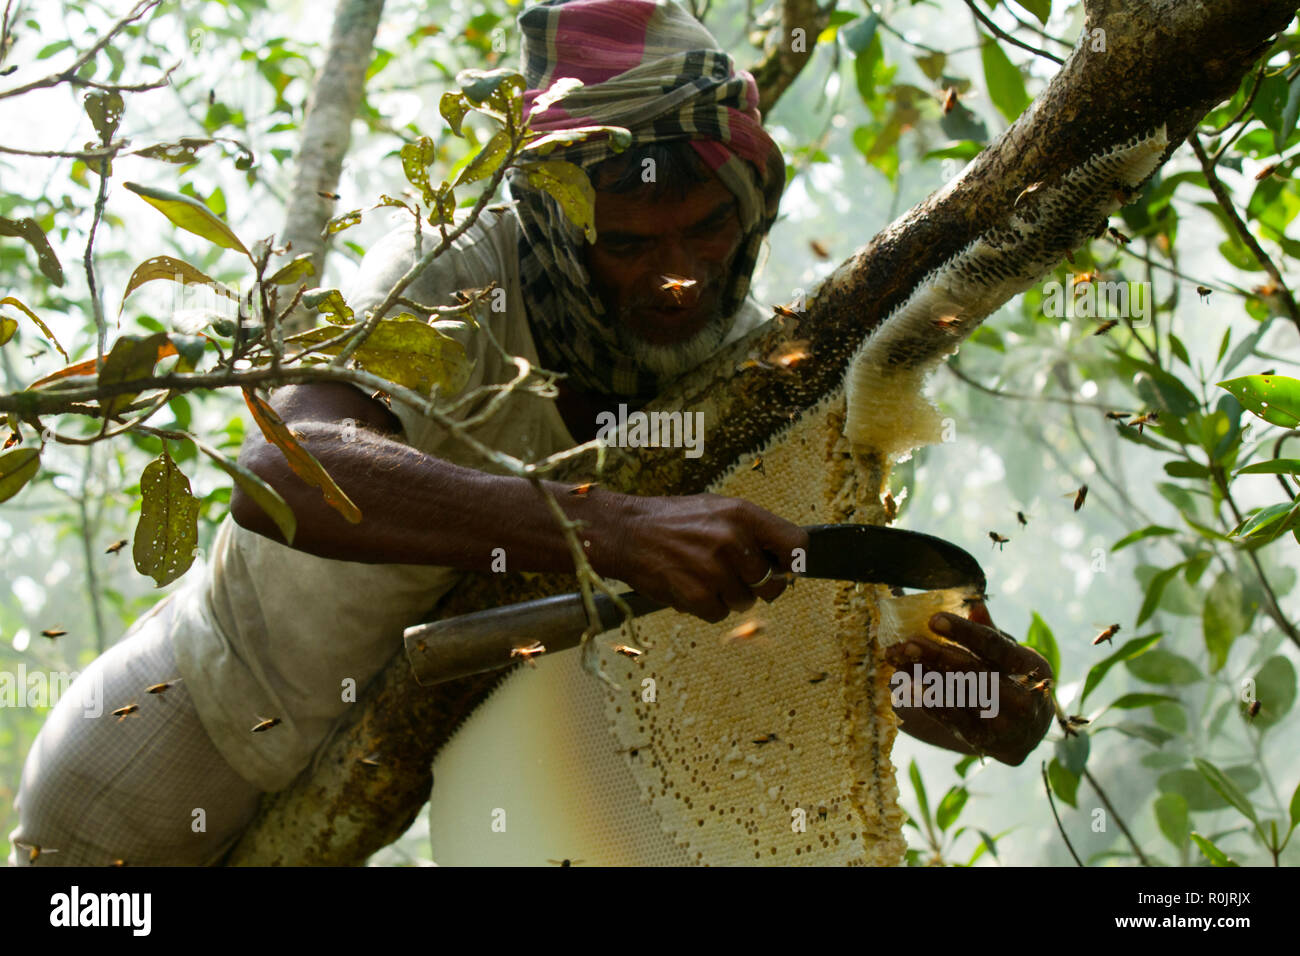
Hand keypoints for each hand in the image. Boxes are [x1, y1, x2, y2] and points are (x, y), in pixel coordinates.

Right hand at [597, 493, 808, 622]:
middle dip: (756, 586)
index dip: (793, 562)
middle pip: (773, 583)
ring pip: (745, 602)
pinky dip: (706, 607)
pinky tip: (690, 587)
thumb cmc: (674, 521)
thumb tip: (785, 561)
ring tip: (704, 576)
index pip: (797, 544)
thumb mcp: (717, 509)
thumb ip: (752, 531)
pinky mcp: (695, 594)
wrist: (626, 532)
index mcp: (742, 514)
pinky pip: (718, 614)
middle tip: (733, 575)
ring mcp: (713, 568)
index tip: (784, 568)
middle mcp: (732, 539)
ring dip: (728, 596)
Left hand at [885, 603, 1053, 765]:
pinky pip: (949, 718)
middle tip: (905, 643)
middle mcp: (1020, 697)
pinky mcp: (982, 740)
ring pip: (956, 695)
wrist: (1027, 733)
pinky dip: (926, 700)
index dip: (965, 632)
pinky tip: (906, 685)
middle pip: (972, 672)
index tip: (934, 620)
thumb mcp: (1011, 655)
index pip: (995, 646)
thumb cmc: (1014, 681)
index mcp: (1030, 666)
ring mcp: (1001, 722)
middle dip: (935, 655)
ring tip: (897, 659)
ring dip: (923, 675)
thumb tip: (974, 603)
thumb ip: (990, 630)